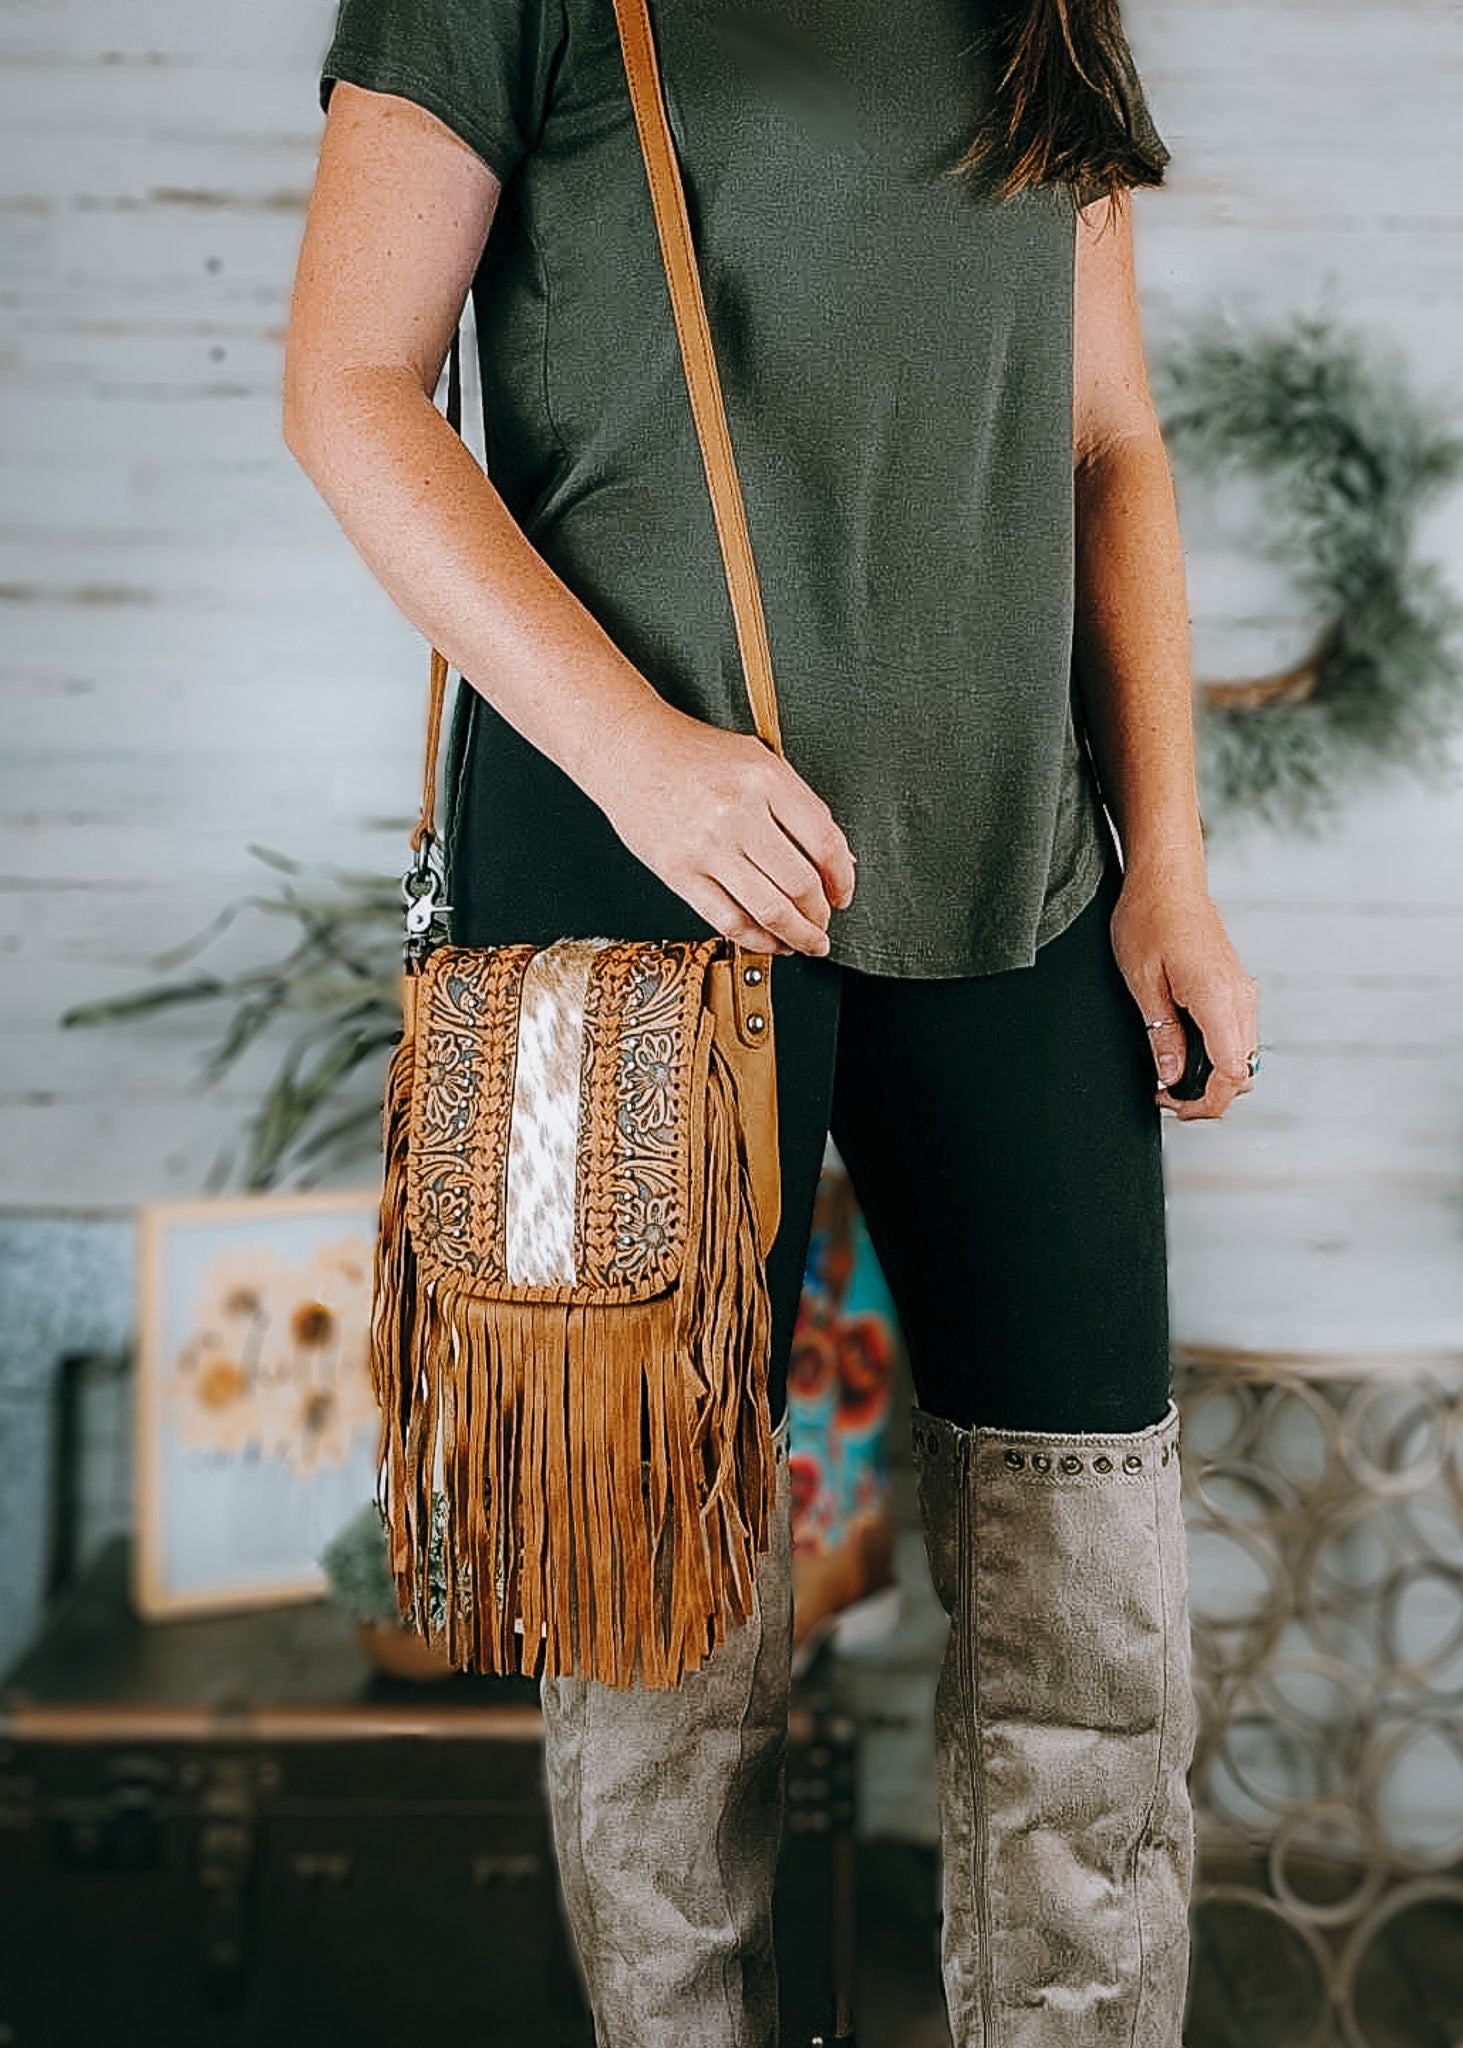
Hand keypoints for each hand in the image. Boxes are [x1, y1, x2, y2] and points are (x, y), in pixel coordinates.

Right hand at [594, 700, 856, 955]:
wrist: (630, 750)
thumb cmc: (693, 753)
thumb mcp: (758, 760)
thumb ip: (798, 806)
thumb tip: (837, 860)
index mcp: (766, 779)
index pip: (825, 842)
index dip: (843, 879)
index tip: (842, 895)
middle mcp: (738, 813)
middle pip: (800, 884)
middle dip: (820, 916)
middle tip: (824, 926)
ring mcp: (706, 845)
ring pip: (769, 910)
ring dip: (796, 936)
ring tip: (804, 942)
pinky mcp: (678, 871)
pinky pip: (728, 920)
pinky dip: (756, 939)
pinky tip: (768, 941)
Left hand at [1109, 864, 1259, 1121]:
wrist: (1167, 879)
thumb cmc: (1149, 919)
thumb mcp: (1142, 982)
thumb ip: (1162, 1034)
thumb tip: (1172, 1078)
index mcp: (1219, 998)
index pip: (1232, 1073)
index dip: (1206, 1103)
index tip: (1173, 1105)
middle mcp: (1241, 998)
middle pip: (1243, 1072)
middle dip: (1208, 1096)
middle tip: (1165, 1095)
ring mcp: (1243, 992)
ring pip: (1243, 1056)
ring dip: (1213, 1076)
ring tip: (1169, 1076)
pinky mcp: (1236, 987)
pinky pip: (1236, 1035)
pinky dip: (1216, 1054)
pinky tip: (1183, 1051)